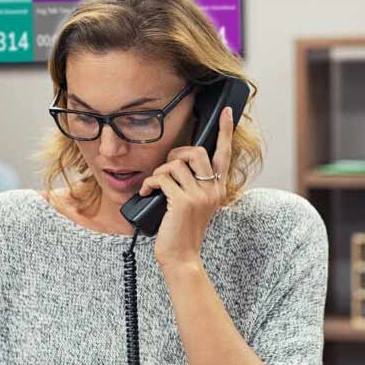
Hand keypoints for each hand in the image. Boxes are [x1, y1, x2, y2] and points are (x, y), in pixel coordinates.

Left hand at [139, 107, 233, 269]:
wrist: (181, 257)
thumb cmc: (182, 231)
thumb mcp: (195, 205)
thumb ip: (193, 185)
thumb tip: (177, 163)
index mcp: (218, 189)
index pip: (225, 154)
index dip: (224, 131)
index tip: (225, 112)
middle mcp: (213, 190)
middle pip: (196, 151)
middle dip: (175, 154)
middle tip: (165, 169)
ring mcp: (199, 196)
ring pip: (175, 164)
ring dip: (159, 172)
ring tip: (155, 187)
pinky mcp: (182, 201)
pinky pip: (161, 178)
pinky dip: (149, 183)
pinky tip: (146, 194)